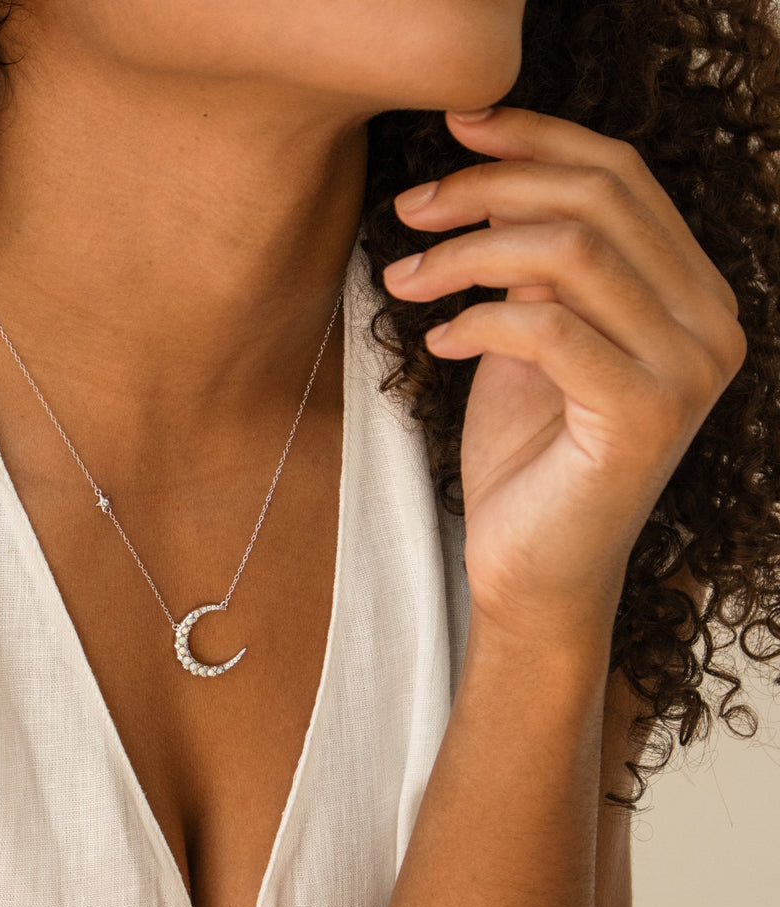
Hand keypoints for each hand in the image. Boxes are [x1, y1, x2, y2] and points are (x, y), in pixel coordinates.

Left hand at [383, 106, 744, 638]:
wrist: (532, 568)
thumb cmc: (526, 458)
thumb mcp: (531, 341)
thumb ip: (537, 268)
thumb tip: (495, 181)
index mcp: (689, 291)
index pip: (621, 176)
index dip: (536, 137)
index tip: (456, 129)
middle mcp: (710, 321)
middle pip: (598, 199)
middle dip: (487, 188)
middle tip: (411, 209)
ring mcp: (687, 370)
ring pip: (571, 254)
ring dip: (467, 252)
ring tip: (405, 278)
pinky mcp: (642, 416)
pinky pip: (547, 328)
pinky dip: (477, 322)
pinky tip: (436, 344)